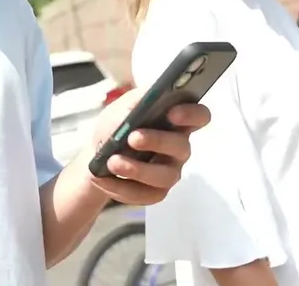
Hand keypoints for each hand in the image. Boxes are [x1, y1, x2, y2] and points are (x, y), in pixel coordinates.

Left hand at [85, 88, 210, 205]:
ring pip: (165, 176)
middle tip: (132, 137)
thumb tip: (143, 105)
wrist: (98, 152)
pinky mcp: (156, 192)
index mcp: (176, 121)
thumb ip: (135, 102)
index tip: (172, 113)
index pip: (200, 116)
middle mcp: (179, 147)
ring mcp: (170, 171)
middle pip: (182, 146)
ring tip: (112, 162)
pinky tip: (103, 178)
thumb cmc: (118, 124)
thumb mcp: (122, 106)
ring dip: (137, 169)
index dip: (192, 114)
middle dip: (158, 141)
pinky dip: (121, 187)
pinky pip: (145, 194)